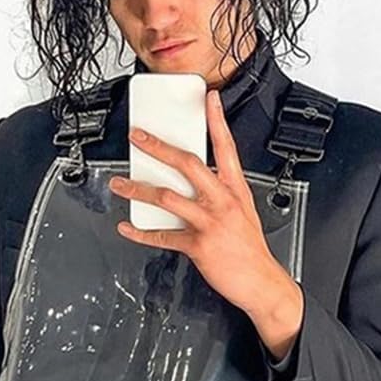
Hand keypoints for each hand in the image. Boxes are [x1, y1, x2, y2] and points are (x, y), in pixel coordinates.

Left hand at [109, 89, 302, 359]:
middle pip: (187, 164)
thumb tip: (193, 181)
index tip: (209, 99)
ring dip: (138, 188)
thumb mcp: (243, 211)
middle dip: (159, 147)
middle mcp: (222, 201)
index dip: (217, 121)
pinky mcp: (198, 245)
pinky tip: (127, 227)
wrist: (260, 282)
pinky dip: (141, 233)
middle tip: (138, 137)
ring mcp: (209, 222)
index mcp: (235, 189)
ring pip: (167, 197)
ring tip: (119, 183)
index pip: (226, 147)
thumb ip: (220, 193)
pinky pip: (163, 237)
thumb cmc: (250, 248)